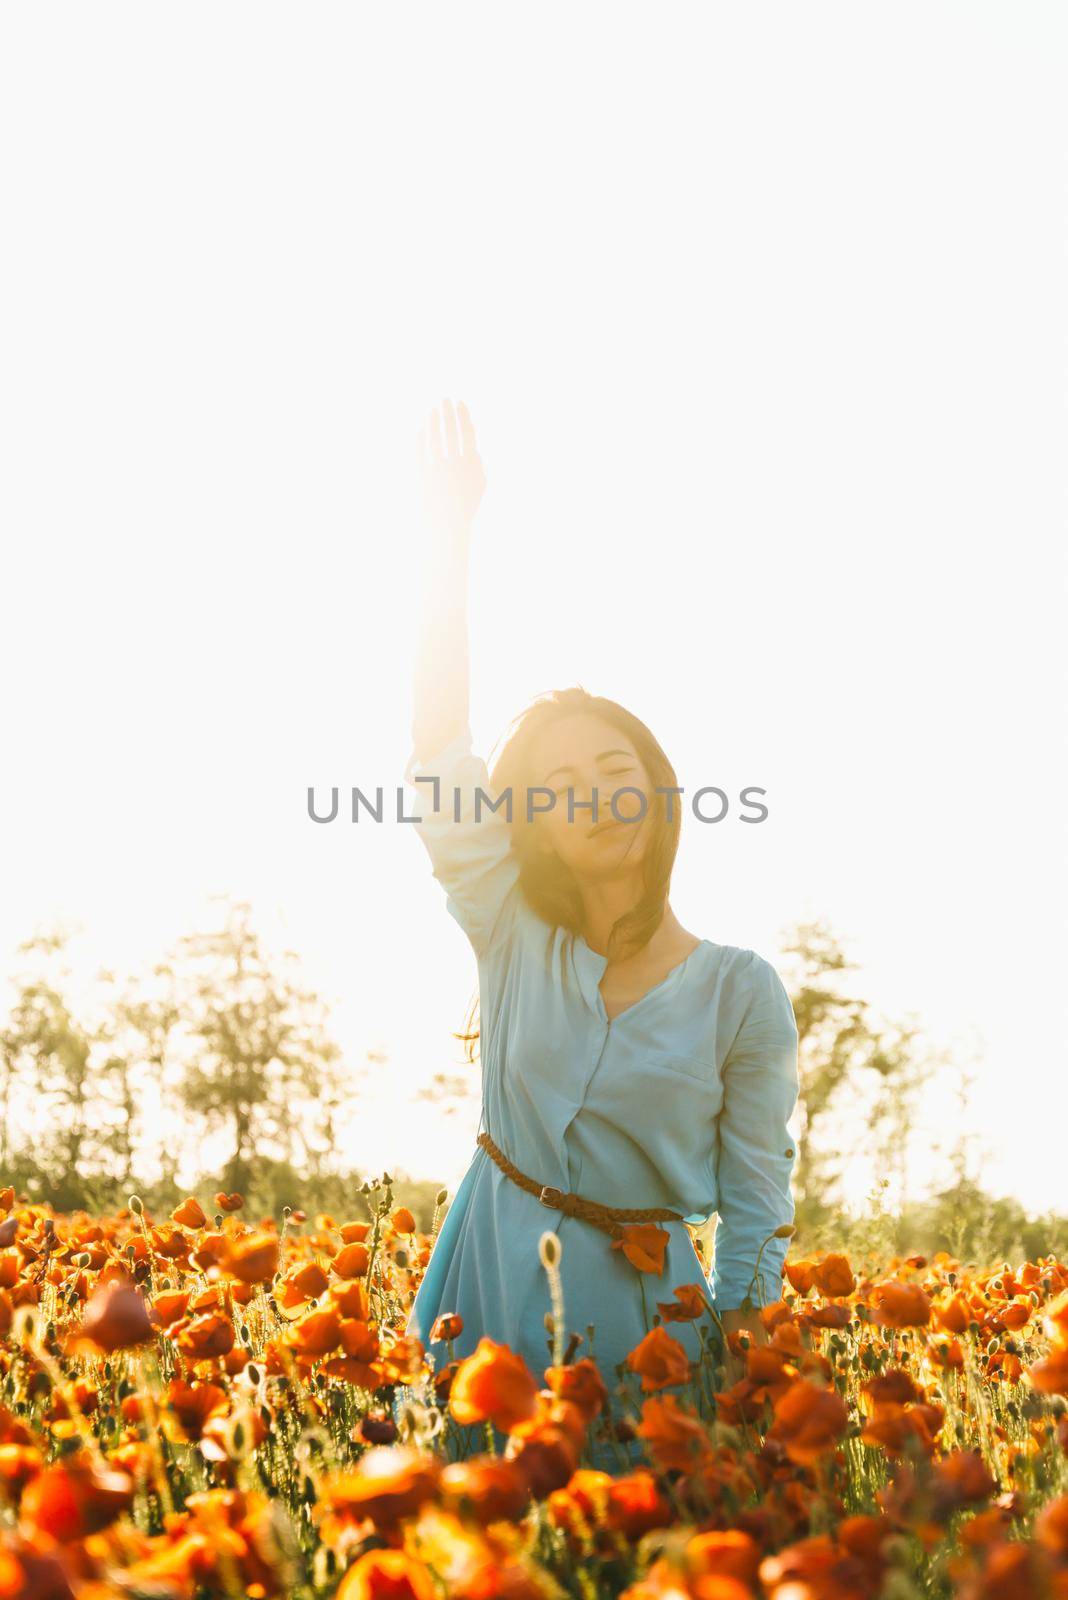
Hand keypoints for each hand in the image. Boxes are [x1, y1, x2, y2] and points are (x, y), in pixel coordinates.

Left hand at [418, 398, 486, 537]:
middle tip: (444, 398)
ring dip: (432, 422)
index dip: (463, 416)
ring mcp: (437, 472)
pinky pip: (419, 453)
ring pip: (433, 440)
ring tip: (431, 410)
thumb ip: (479, 468)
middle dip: (447, 413)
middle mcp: (455, 467)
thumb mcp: (477, 489)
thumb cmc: (463, 509)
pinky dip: (419, 439)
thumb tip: (475, 450)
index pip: (467, 434)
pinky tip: (419, 429)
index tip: (459, 402)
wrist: (446, 532)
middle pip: (450, 433)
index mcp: (471, 467)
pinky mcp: (421, 479)